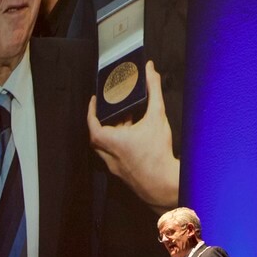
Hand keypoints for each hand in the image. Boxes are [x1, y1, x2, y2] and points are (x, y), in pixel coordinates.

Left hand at [87, 61, 179, 209]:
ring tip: (130, 121)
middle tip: (114, 109)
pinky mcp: (124, 175)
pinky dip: (123, 146)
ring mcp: (115, 167)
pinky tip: (138, 139)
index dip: (91, 111)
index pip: (92, 123)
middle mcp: (109, 155)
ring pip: (108, 147)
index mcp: (111, 141)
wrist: (166, 185)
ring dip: (116, 134)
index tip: (94, 101)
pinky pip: (117, 157)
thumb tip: (150, 70)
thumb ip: (153, 90)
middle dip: (105, 121)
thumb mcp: (157, 117)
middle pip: (99, 135)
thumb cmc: (158, 154)